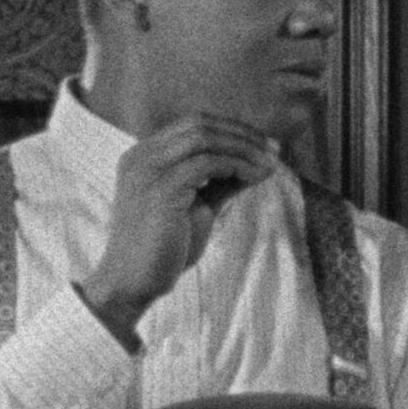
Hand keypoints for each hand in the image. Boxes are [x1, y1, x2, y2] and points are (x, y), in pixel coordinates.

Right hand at [77, 114, 280, 349]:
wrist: (133, 284)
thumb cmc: (165, 249)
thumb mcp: (197, 206)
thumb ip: (220, 183)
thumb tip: (257, 164)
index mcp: (144, 157)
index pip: (192, 124)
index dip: (232, 129)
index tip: (265, 145)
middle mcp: (141, 157)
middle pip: (199, 124)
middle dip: (242, 134)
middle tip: (275, 150)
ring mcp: (147, 171)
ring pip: (204, 139)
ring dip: (244, 149)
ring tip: (271, 165)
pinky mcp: (160, 189)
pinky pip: (207, 163)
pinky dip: (237, 166)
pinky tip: (256, 178)